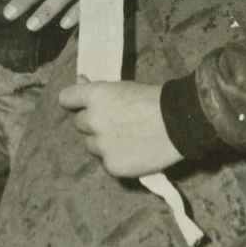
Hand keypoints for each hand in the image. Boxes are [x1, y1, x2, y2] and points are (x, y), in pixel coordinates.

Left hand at [59, 79, 182, 176]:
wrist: (179, 122)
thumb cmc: (153, 99)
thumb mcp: (124, 87)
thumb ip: (99, 89)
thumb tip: (81, 81)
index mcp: (95, 96)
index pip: (66, 98)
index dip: (74, 101)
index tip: (81, 104)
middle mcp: (93, 120)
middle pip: (80, 123)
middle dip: (93, 122)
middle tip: (115, 121)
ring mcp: (102, 145)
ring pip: (91, 144)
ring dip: (102, 141)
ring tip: (126, 137)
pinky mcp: (112, 165)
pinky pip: (106, 161)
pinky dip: (116, 157)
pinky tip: (133, 150)